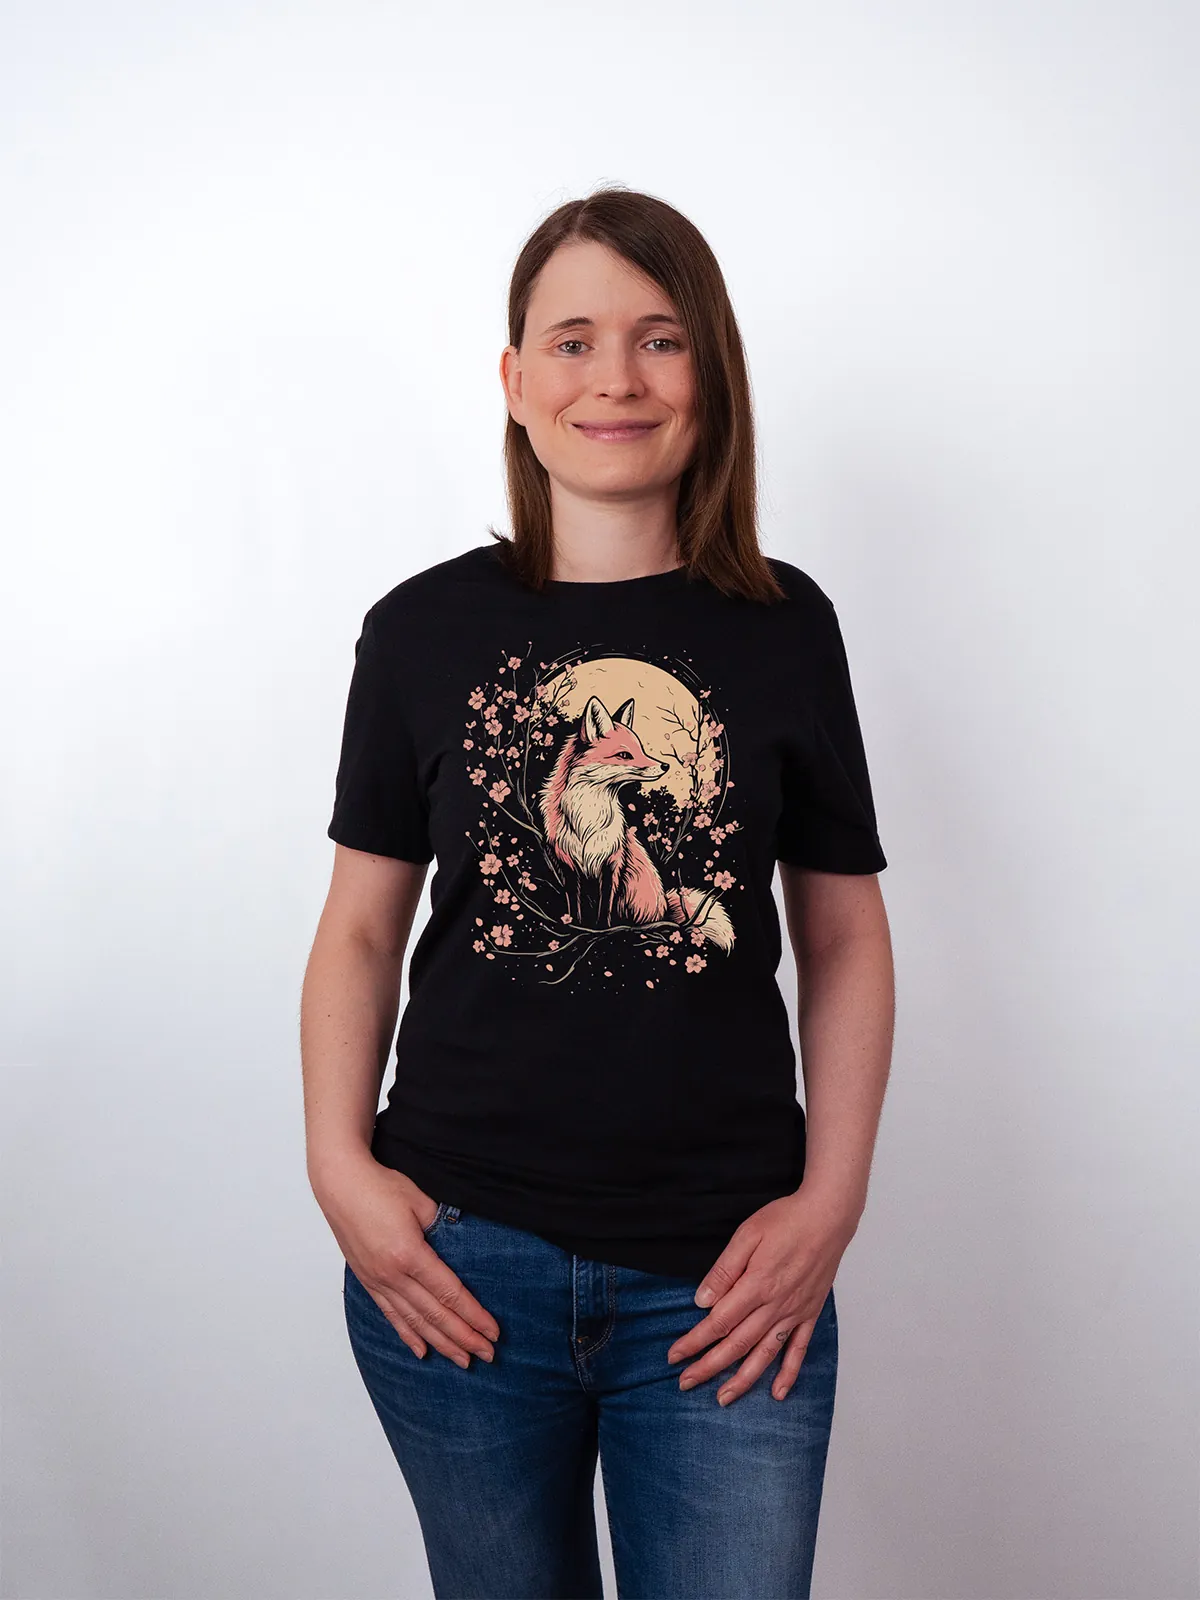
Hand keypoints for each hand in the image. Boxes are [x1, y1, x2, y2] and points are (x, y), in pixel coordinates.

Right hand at [312, 1150, 499, 1366]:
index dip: (473, 1315)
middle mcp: (392, 1275)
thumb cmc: (380, 1186)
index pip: (449, 1294)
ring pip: (414, 1321)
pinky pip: (391, 1314)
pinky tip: (421, 1351)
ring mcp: (377, 1280)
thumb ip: (442, 1227)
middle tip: (487, 1355)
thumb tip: (460, 1246)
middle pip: (435, 1314)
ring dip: (440, 1343)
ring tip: (462, 1360)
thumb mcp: (420, 1201)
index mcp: (409, 1255)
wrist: (340, 1184)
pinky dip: (408, 1335)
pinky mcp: (368, 1280)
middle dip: (463, 1337)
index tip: (492, 1332)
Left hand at [666, 1185, 858, 1405]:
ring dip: (742, 1380)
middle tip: (686, 1383)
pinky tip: (778, 1393)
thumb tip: (702, 1301)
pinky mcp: (810, 1313)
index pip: (718, 1322)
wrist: (828, 1216)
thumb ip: (724, 1270)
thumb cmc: (786, 1220)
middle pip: (736, 1345)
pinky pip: (799, 1350)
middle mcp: (775, 1306)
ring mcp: (794, 1313)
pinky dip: (789, 1374)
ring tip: (722, 1399)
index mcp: (756, 1285)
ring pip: (764, 1354)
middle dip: (709, 1367)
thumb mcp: (747, 1235)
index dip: (694, 1342)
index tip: (675, 1356)